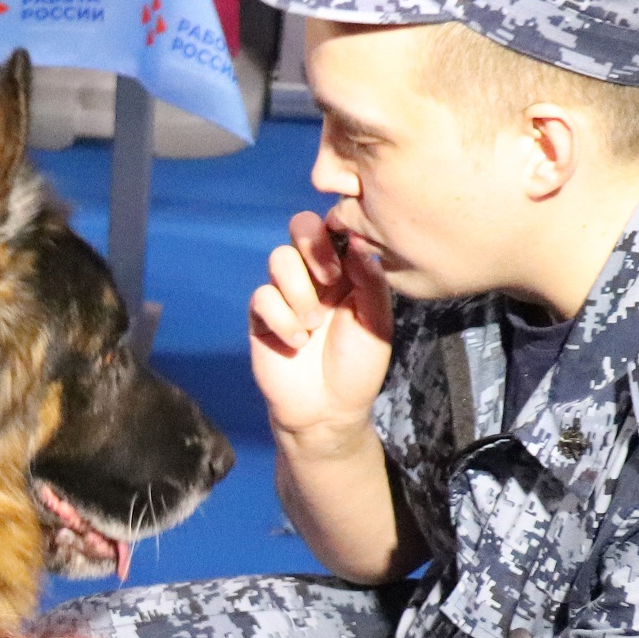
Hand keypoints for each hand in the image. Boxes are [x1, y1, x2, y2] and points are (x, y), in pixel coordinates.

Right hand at [249, 213, 394, 446]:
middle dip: (314, 247)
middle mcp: (313, 275)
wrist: (329, 410)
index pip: (334, 227)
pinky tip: (298, 342)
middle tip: (331, 280)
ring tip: (314, 324)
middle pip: (300, 226)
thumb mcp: (376, 320)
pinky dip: (281, 318)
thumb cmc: (358, 366)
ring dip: (299, 291)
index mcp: (345, 270)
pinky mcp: (262, 317)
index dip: (338, 231)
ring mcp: (285, 294)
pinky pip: (262, 296)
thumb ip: (369, 278)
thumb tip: (355, 239)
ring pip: (279, 258)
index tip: (350, 262)